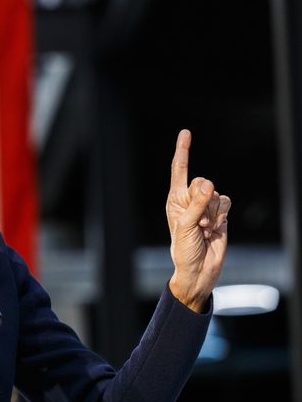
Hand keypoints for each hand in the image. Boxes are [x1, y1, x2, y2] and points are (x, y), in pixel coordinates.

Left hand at [166, 129, 231, 311]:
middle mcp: (190, 199)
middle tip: (198, 222)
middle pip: (202, 182)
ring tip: (204, 229)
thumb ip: (197, 204)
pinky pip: (226, 202)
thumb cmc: (184, 249)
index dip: (183, 151)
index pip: (179, 170)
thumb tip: (209, 184)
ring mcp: (206, 206)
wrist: (200, 268)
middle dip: (202, 201)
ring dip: (212, 213)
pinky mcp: (221, 213)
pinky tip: (215, 229)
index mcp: (175, 199)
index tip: (186, 133)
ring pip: (216, 194)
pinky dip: (222, 215)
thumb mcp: (186, 225)